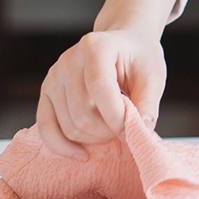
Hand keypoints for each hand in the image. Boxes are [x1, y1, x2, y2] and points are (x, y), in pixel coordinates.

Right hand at [33, 0, 181, 159]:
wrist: (122, 44)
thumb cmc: (138, 58)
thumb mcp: (153, 75)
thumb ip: (148, 102)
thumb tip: (142, 130)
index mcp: (96, 47)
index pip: (100, 88)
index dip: (116, 117)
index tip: (132, 131)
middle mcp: (69, 59)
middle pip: (82, 112)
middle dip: (107, 131)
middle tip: (124, 130)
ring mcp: (54, 76)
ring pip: (68, 125)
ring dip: (93, 138)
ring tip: (111, 128)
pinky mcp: (47, 92)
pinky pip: (46, 127)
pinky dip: (63, 146)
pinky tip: (82, 154)